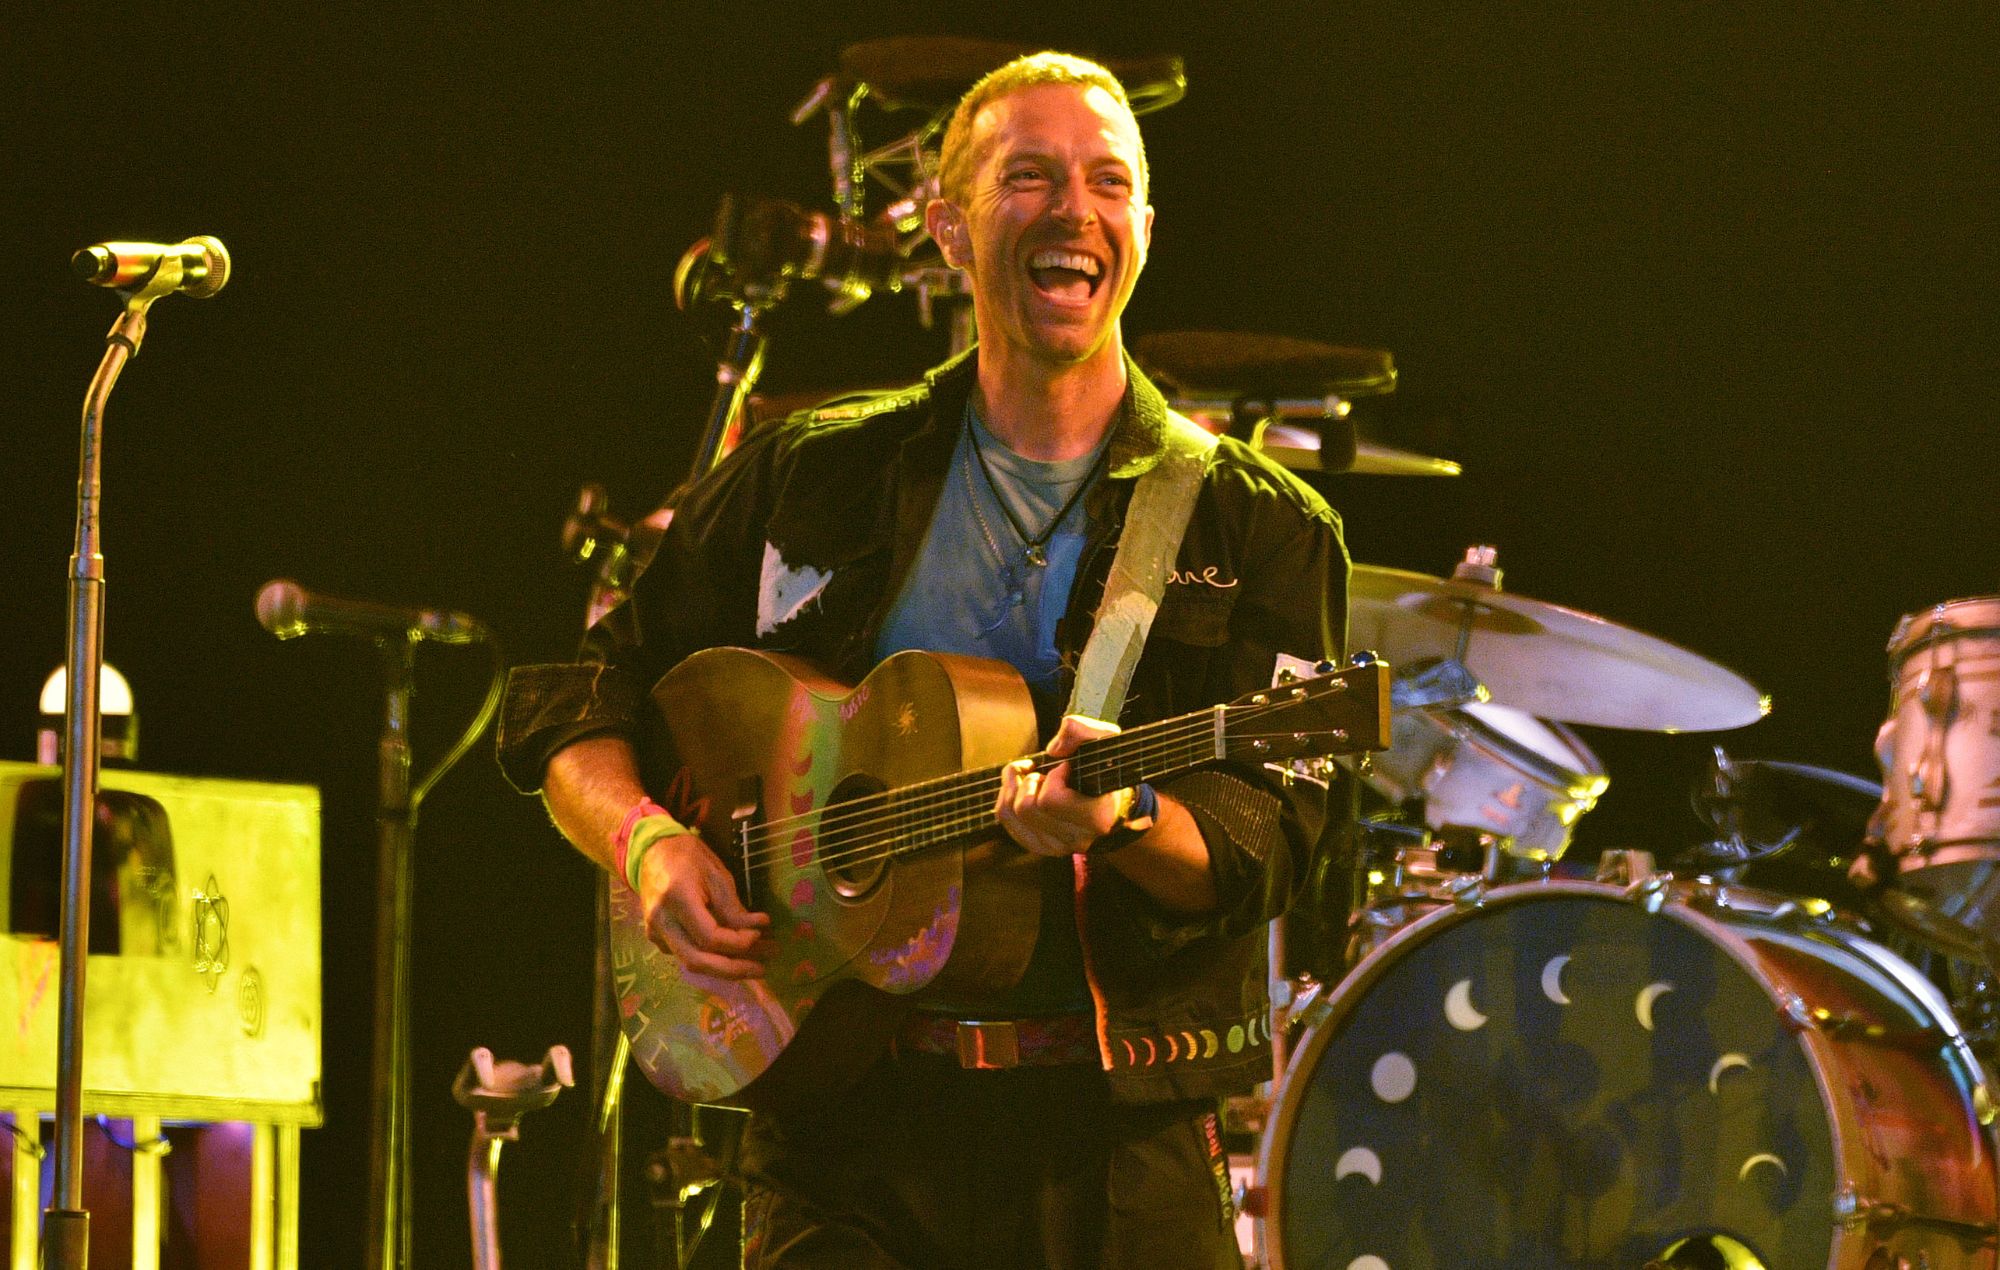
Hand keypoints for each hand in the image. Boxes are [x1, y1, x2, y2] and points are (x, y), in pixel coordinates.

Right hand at [633, 830, 770, 977]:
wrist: (653, 852)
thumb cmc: (689, 857)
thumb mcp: (718, 875)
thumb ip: (734, 908)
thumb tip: (758, 930)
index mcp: (677, 898)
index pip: (709, 937)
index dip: (738, 942)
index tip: (759, 934)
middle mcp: (661, 920)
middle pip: (697, 960)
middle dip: (733, 970)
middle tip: (761, 970)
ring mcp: (654, 931)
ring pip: (690, 962)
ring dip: (724, 968)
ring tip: (755, 965)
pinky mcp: (655, 937)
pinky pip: (685, 954)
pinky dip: (710, 958)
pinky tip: (733, 954)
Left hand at [996, 714, 1131, 857]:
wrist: (1112, 798)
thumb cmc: (1106, 767)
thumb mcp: (1104, 739)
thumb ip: (1081, 730)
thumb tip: (1052, 750)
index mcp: (1096, 818)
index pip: (1051, 800)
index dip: (1053, 776)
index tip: (1066, 767)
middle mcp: (1076, 839)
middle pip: (1026, 807)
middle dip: (1029, 781)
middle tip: (1045, 773)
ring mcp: (1056, 847)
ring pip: (1011, 812)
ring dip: (1015, 787)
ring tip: (1034, 778)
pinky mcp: (1039, 846)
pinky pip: (1005, 818)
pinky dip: (1008, 796)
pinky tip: (1024, 788)